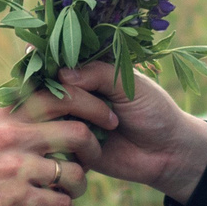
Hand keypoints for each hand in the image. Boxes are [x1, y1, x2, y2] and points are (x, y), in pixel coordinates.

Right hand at [0, 100, 105, 205]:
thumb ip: (10, 114)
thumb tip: (46, 96)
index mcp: (4, 113)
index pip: (61, 94)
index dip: (92, 103)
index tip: (106, 115)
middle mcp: (11, 135)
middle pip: (78, 132)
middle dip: (95, 147)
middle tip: (93, 158)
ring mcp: (15, 168)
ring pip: (75, 173)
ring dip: (80, 185)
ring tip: (69, 190)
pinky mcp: (16, 201)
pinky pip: (62, 203)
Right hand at [55, 62, 206, 200]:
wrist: (168, 152)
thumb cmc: (153, 110)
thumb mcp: (129, 84)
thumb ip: (97, 74)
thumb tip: (60, 74)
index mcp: (86, 74)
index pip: (56, 62)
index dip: (46, 58)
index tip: (38, 53)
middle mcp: (72, 98)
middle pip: (45, 91)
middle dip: (70, 96)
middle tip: (102, 105)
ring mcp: (69, 124)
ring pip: (48, 119)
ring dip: (79, 119)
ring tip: (113, 124)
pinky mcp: (73, 151)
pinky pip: (60, 146)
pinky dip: (82, 144)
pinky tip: (105, 145)